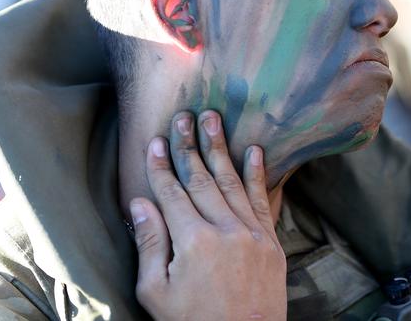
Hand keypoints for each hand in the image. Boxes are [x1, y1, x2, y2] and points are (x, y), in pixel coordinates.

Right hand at [129, 110, 286, 320]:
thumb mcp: (157, 292)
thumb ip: (150, 245)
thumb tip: (140, 205)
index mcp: (193, 241)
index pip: (172, 193)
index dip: (161, 166)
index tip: (154, 141)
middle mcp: (224, 229)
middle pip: (201, 178)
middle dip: (189, 145)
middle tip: (183, 117)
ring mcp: (251, 232)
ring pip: (231, 181)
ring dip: (220, 148)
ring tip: (213, 120)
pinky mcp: (270, 239)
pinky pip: (262, 199)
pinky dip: (257, 173)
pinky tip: (254, 150)